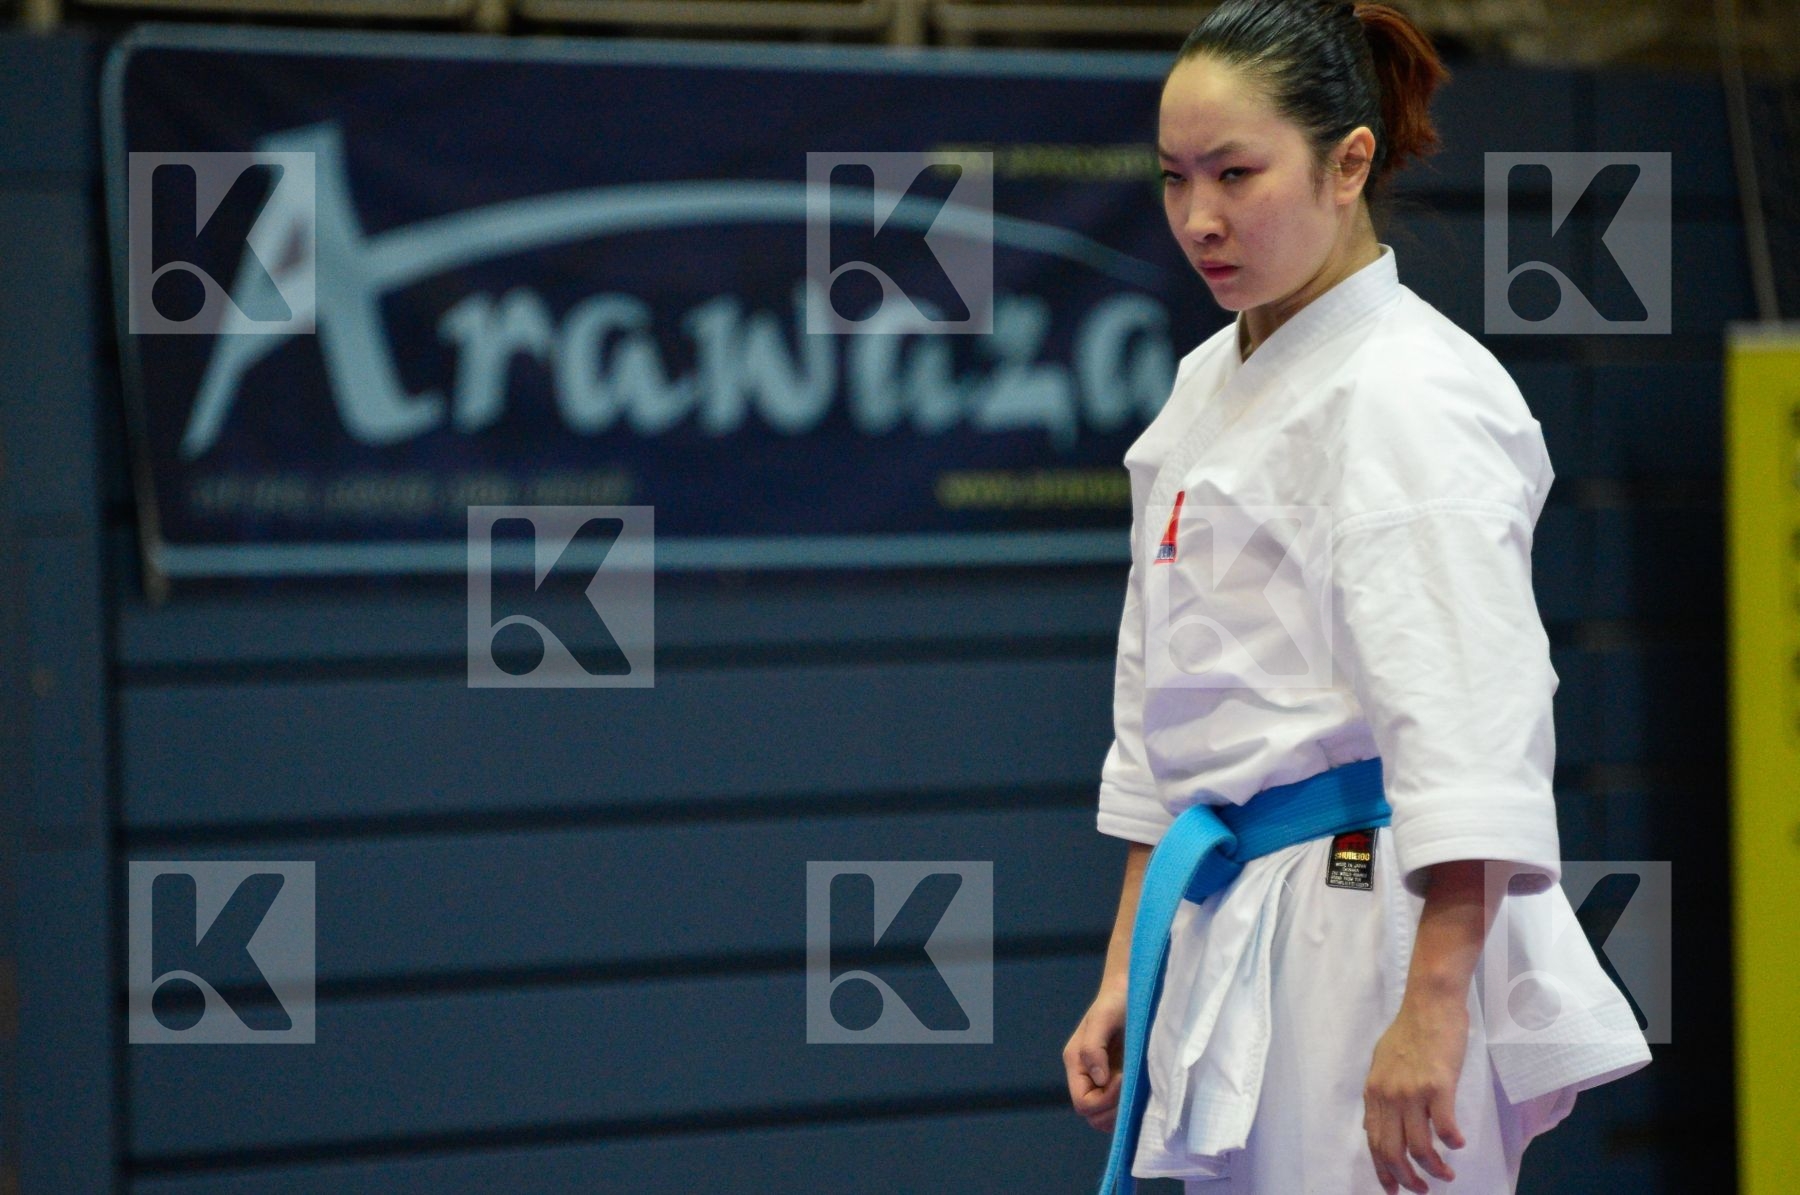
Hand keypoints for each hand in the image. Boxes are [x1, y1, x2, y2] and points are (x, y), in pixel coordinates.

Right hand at [1064, 983, 1127, 1131]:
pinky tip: (1144, 1090)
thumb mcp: (1103, 1017)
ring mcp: (1105, 1082)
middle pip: (1094, 1116)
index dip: (1103, 1100)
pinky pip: (1122, 1107)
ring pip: (1108, 1117)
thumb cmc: (1117, 1000)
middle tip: (1132, 1088)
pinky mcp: (1122, 1082)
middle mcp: (1088, 1077)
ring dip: (1124, 1110)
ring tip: (1138, 1088)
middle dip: (1114, 1109)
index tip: (1122, 1079)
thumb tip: (1099, 1078)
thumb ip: (1093, 1047)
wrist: (1133, 990)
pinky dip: (1131, 1107)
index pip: (1083, 1103)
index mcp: (1077, 1063)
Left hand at [1362, 989, 1469, 1192]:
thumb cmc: (1410, 1031)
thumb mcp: (1382, 1063)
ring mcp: (1412, 1091)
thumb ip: (1381, 1094)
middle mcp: (1389, 1095)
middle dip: (1406, 1178)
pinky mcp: (1438, 1086)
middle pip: (1392, 1151)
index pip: (1373, 1141)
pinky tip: (1458, 1144)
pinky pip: (1444, 1127)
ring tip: (1446, 1174)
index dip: (1383, 1170)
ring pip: (1419, 1146)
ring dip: (1434, 1168)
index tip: (1394, 1188)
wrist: (1429, 1004)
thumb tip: (1376, 1123)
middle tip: (1421, 1189)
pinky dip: (1452, 1142)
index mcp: (1374, 1091)